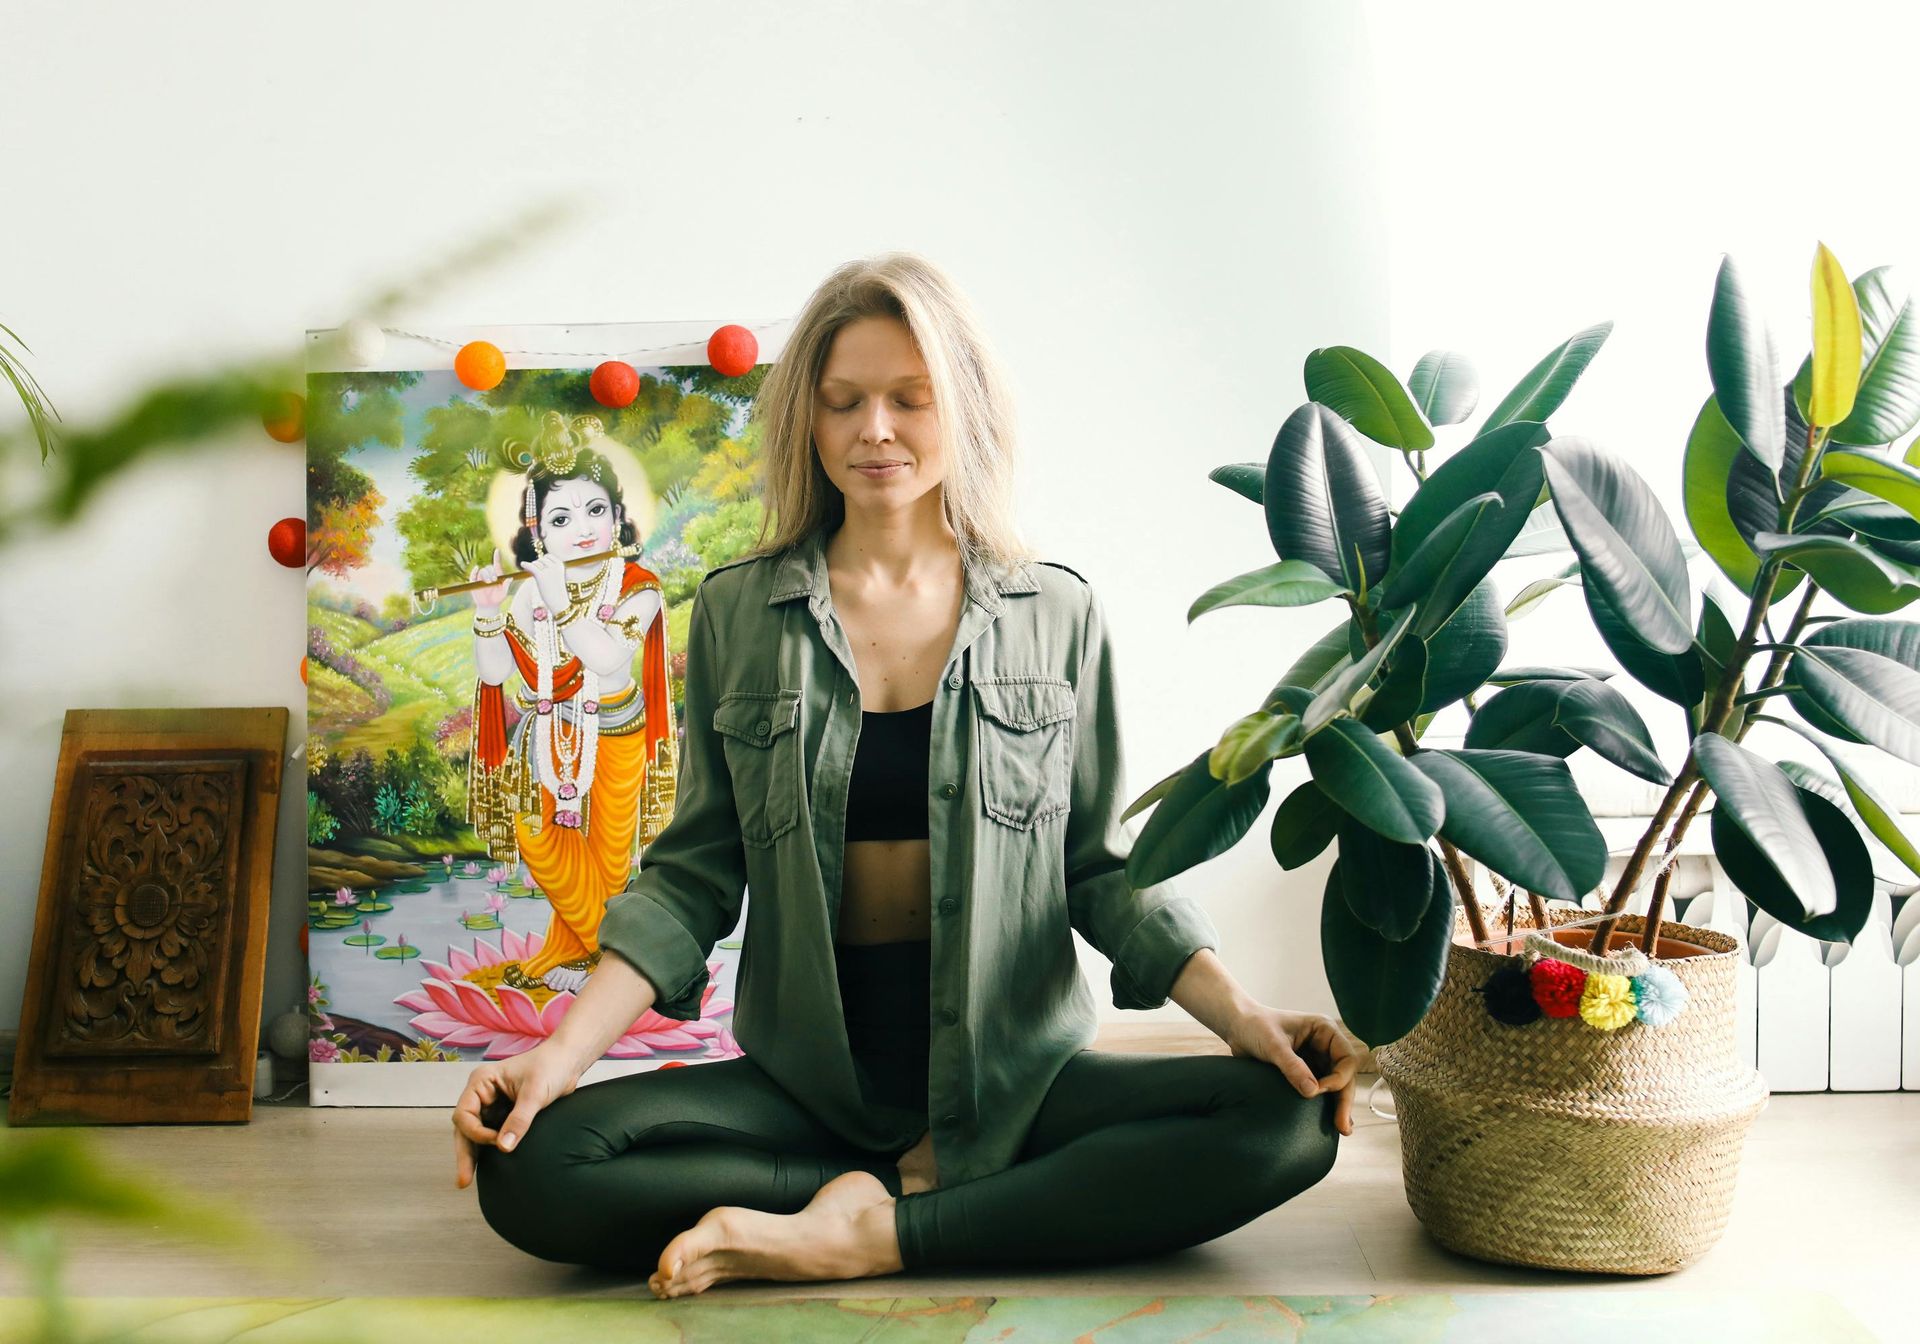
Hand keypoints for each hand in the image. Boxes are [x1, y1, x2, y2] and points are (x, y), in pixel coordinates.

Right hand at [452, 1043, 580, 1188]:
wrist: (568, 1062)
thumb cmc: (551, 1066)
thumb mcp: (535, 1092)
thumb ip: (519, 1119)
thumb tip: (503, 1147)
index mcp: (482, 1082)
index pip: (464, 1113)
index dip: (475, 1132)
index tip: (495, 1141)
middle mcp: (482, 1094)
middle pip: (465, 1127)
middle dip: (464, 1153)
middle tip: (463, 1181)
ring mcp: (492, 1104)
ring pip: (475, 1133)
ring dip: (473, 1154)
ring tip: (467, 1180)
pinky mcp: (504, 1114)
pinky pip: (491, 1134)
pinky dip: (488, 1149)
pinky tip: (488, 1167)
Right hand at [468, 548, 511, 614]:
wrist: (489, 606)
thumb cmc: (498, 599)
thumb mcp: (504, 593)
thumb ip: (506, 586)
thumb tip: (510, 578)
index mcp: (497, 575)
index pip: (497, 564)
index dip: (497, 557)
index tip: (497, 550)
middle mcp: (489, 575)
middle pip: (489, 567)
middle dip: (492, 572)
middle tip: (493, 580)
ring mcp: (481, 578)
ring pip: (482, 570)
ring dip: (486, 575)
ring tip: (488, 583)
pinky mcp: (474, 582)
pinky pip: (473, 574)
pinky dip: (474, 571)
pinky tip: (476, 568)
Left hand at [523, 551, 569, 612]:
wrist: (559, 603)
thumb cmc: (556, 591)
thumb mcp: (555, 577)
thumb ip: (547, 569)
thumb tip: (532, 563)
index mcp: (560, 565)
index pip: (548, 556)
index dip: (543, 561)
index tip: (541, 567)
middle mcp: (555, 566)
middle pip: (541, 559)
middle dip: (537, 565)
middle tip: (537, 574)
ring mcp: (548, 571)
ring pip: (536, 563)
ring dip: (533, 568)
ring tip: (537, 577)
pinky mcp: (541, 576)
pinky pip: (531, 567)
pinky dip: (526, 565)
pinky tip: (522, 564)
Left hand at [1223, 1005, 1356, 1135]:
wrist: (1236, 1027)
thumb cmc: (1255, 1026)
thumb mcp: (1273, 1044)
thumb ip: (1292, 1066)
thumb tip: (1312, 1091)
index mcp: (1324, 1030)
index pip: (1346, 1057)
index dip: (1339, 1077)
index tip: (1319, 1090)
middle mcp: (1324, 1045)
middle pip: (1344, 1075)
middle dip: (1344, 1099)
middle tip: (1342, 1126)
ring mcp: (1316, 1059)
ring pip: (1335, 1085)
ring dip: (1338, 1105)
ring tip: (1341, 1129)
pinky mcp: (1305, 1071)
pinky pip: (1320, 1089)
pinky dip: (1325, 1104)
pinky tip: (1329, 1121)